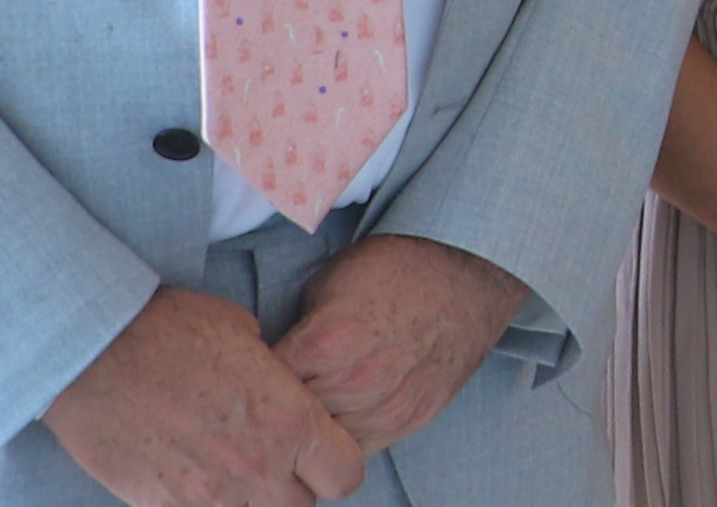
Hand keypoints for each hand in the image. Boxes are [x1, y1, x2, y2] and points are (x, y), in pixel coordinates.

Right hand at [42, 287, 362, 506]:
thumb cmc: (170, 329)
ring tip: (225, 467)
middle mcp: (258, 467)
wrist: (92, 351)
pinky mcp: (163, 505)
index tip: (317, 453)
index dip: (333, 464)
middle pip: (300, 506)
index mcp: (292, 422)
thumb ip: (275, 376)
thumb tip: (276, 386)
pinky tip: (187, 473)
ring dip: (247, 498)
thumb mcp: (246, 335)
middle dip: (290, 486)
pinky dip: (201, 502)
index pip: (346, 475)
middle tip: (267, 459)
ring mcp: (210, 493)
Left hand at [273, 233, 524, 454]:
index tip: (250, 375)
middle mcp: (355, 383)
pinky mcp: (411, 419)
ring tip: (312, 402)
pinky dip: (346, 433)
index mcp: (323, 344)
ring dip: (315, 425)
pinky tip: (343, 410)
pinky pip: (361, 447)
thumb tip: (270, 364)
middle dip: (280, 407)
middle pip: (291, 420)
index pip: (261, 387)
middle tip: (276, 393)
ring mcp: (387, 407)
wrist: (467, 271)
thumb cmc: (396, 269)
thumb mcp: (326, 286)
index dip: (251, 380)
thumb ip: (297, 334)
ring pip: (326, 441)